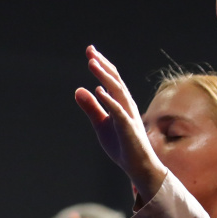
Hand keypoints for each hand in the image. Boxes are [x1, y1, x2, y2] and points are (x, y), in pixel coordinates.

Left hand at [74, 46, 167, 201]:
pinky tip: (98, 90)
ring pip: (118, 91)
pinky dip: (109, 100)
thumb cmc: (122, 145)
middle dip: (103, 65)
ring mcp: (129, 116)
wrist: (137, 166)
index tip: (90, 52)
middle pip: (115, 80)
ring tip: (92, 64)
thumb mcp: (101, 124)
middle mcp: (127, 106)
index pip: (112, 80)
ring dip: (105, 77)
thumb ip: (91, 107)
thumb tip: (79, 90)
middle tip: (90, 51)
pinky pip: (119, 111)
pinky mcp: (128, 128)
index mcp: (121, 103)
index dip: (102, 65)